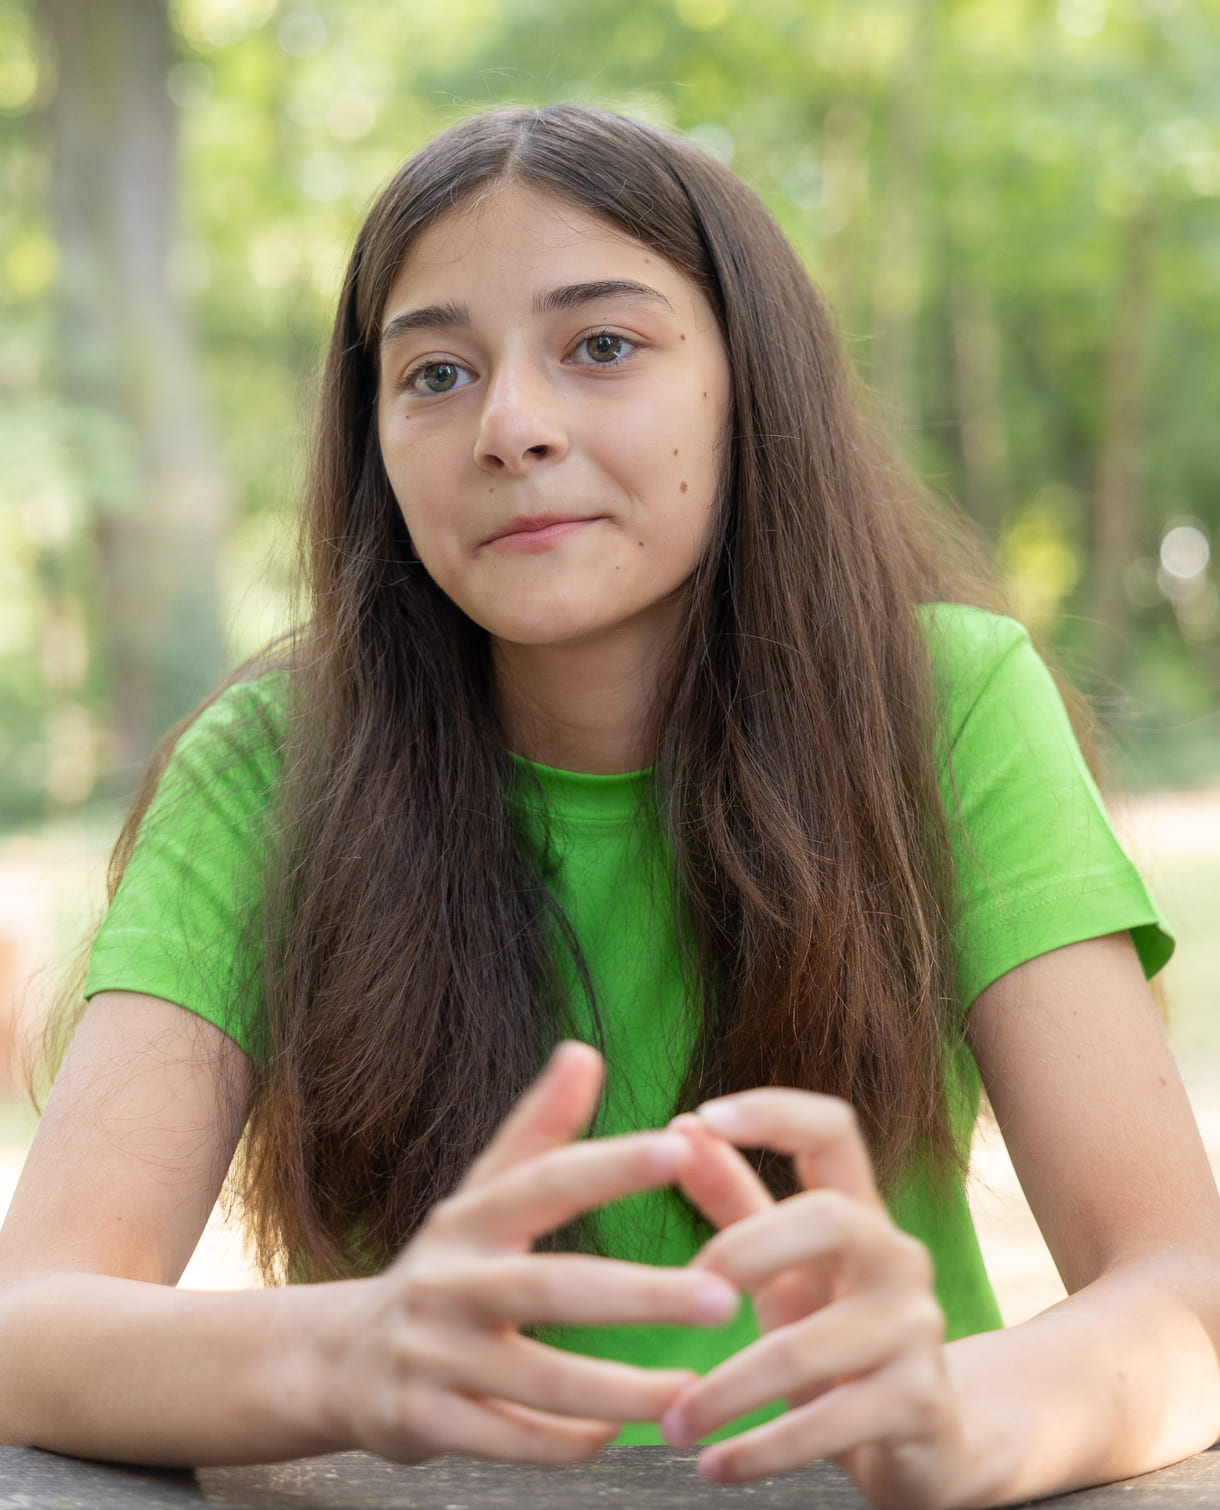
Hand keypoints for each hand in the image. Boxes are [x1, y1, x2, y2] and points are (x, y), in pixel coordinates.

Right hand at [333, 1042, 739, 1465]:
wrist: (338, 1359)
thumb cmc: (445, 1267)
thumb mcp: (480, 1195)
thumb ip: (538, 1129)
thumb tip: (584, 1050)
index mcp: (469, 1218)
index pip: (547, 1181)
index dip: (612, 1164)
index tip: (684, 1147)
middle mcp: (446, 1282)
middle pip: (552, 1287)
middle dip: (642, 1294)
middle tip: (725, 1296)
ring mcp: (431, 1355)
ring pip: (539, 1380)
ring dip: (622, 1389)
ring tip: (696, 1389)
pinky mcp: (423, 1423)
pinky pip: (510, 1440)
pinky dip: (568, 1441)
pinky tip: (621, 1434)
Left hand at [663, 1091, 966, 1509]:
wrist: (934, 1444)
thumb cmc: (835, 1339)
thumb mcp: (783, 1270)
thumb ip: (734, 1202)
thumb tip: (682, 1126)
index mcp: (859, 1214)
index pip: (832, 1131)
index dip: (773, 1112)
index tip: (704, 1114)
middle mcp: (896, 1258)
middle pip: (827, 1218)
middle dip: (744, 1251)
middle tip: (681, 1293)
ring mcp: (916, 1329)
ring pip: (807, 1347)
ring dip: (726, 1391)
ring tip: (671, 1422)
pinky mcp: (919, 1403)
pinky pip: (828, 1424)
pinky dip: (759, 1450)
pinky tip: (713, 1466)